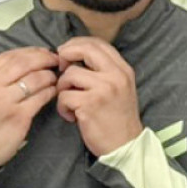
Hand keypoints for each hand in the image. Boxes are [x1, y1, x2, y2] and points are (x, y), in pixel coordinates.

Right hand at [0, 47, 60, 168]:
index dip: (31, 51)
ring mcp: (4, 102)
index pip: (9, 56)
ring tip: (54, 78)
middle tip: (56, 61)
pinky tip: (53, 91)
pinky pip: (41, 97)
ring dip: (49, 75)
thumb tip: (26, 58)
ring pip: (35, 79)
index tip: (43, 52)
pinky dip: (51, 91)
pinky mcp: (19, 116)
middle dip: (44, 58)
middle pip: (23, 63)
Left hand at [55, 37, 142, 156]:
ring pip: (69, 74)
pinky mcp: (90, 104)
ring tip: (70, 102)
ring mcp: (104, 89)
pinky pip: (64, 96)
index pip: (98, 43)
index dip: (77, 44)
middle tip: (61, 69)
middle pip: (83, 49)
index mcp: (123, 70)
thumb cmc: (117, 117)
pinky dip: (63, 107)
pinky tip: (72, 116)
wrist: (125, 144)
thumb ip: (103, 70)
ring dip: (63, 88)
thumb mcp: (119, 87)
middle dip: (65, 56)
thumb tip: (74, 54)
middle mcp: (116, 76)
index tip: (67, 54)